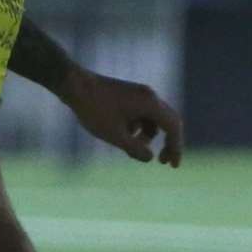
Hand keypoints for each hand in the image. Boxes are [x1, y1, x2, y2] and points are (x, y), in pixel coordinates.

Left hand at [60, 64, 182, 166]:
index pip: (173, 127)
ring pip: (152, 119)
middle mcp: (148, 95)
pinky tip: (122, 134)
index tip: (173, 166)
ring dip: (147, 136)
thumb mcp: (116, 136)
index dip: (176, 148)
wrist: (74, 85)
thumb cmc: (95, 109)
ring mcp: (137, 93)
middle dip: (168, 142)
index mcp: (149, 103)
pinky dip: (138, 127)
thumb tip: (149, 157)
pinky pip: (141, 113)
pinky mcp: (127, 94)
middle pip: (168, 121)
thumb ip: (136, 149)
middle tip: (163, 162)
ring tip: (130, 148)